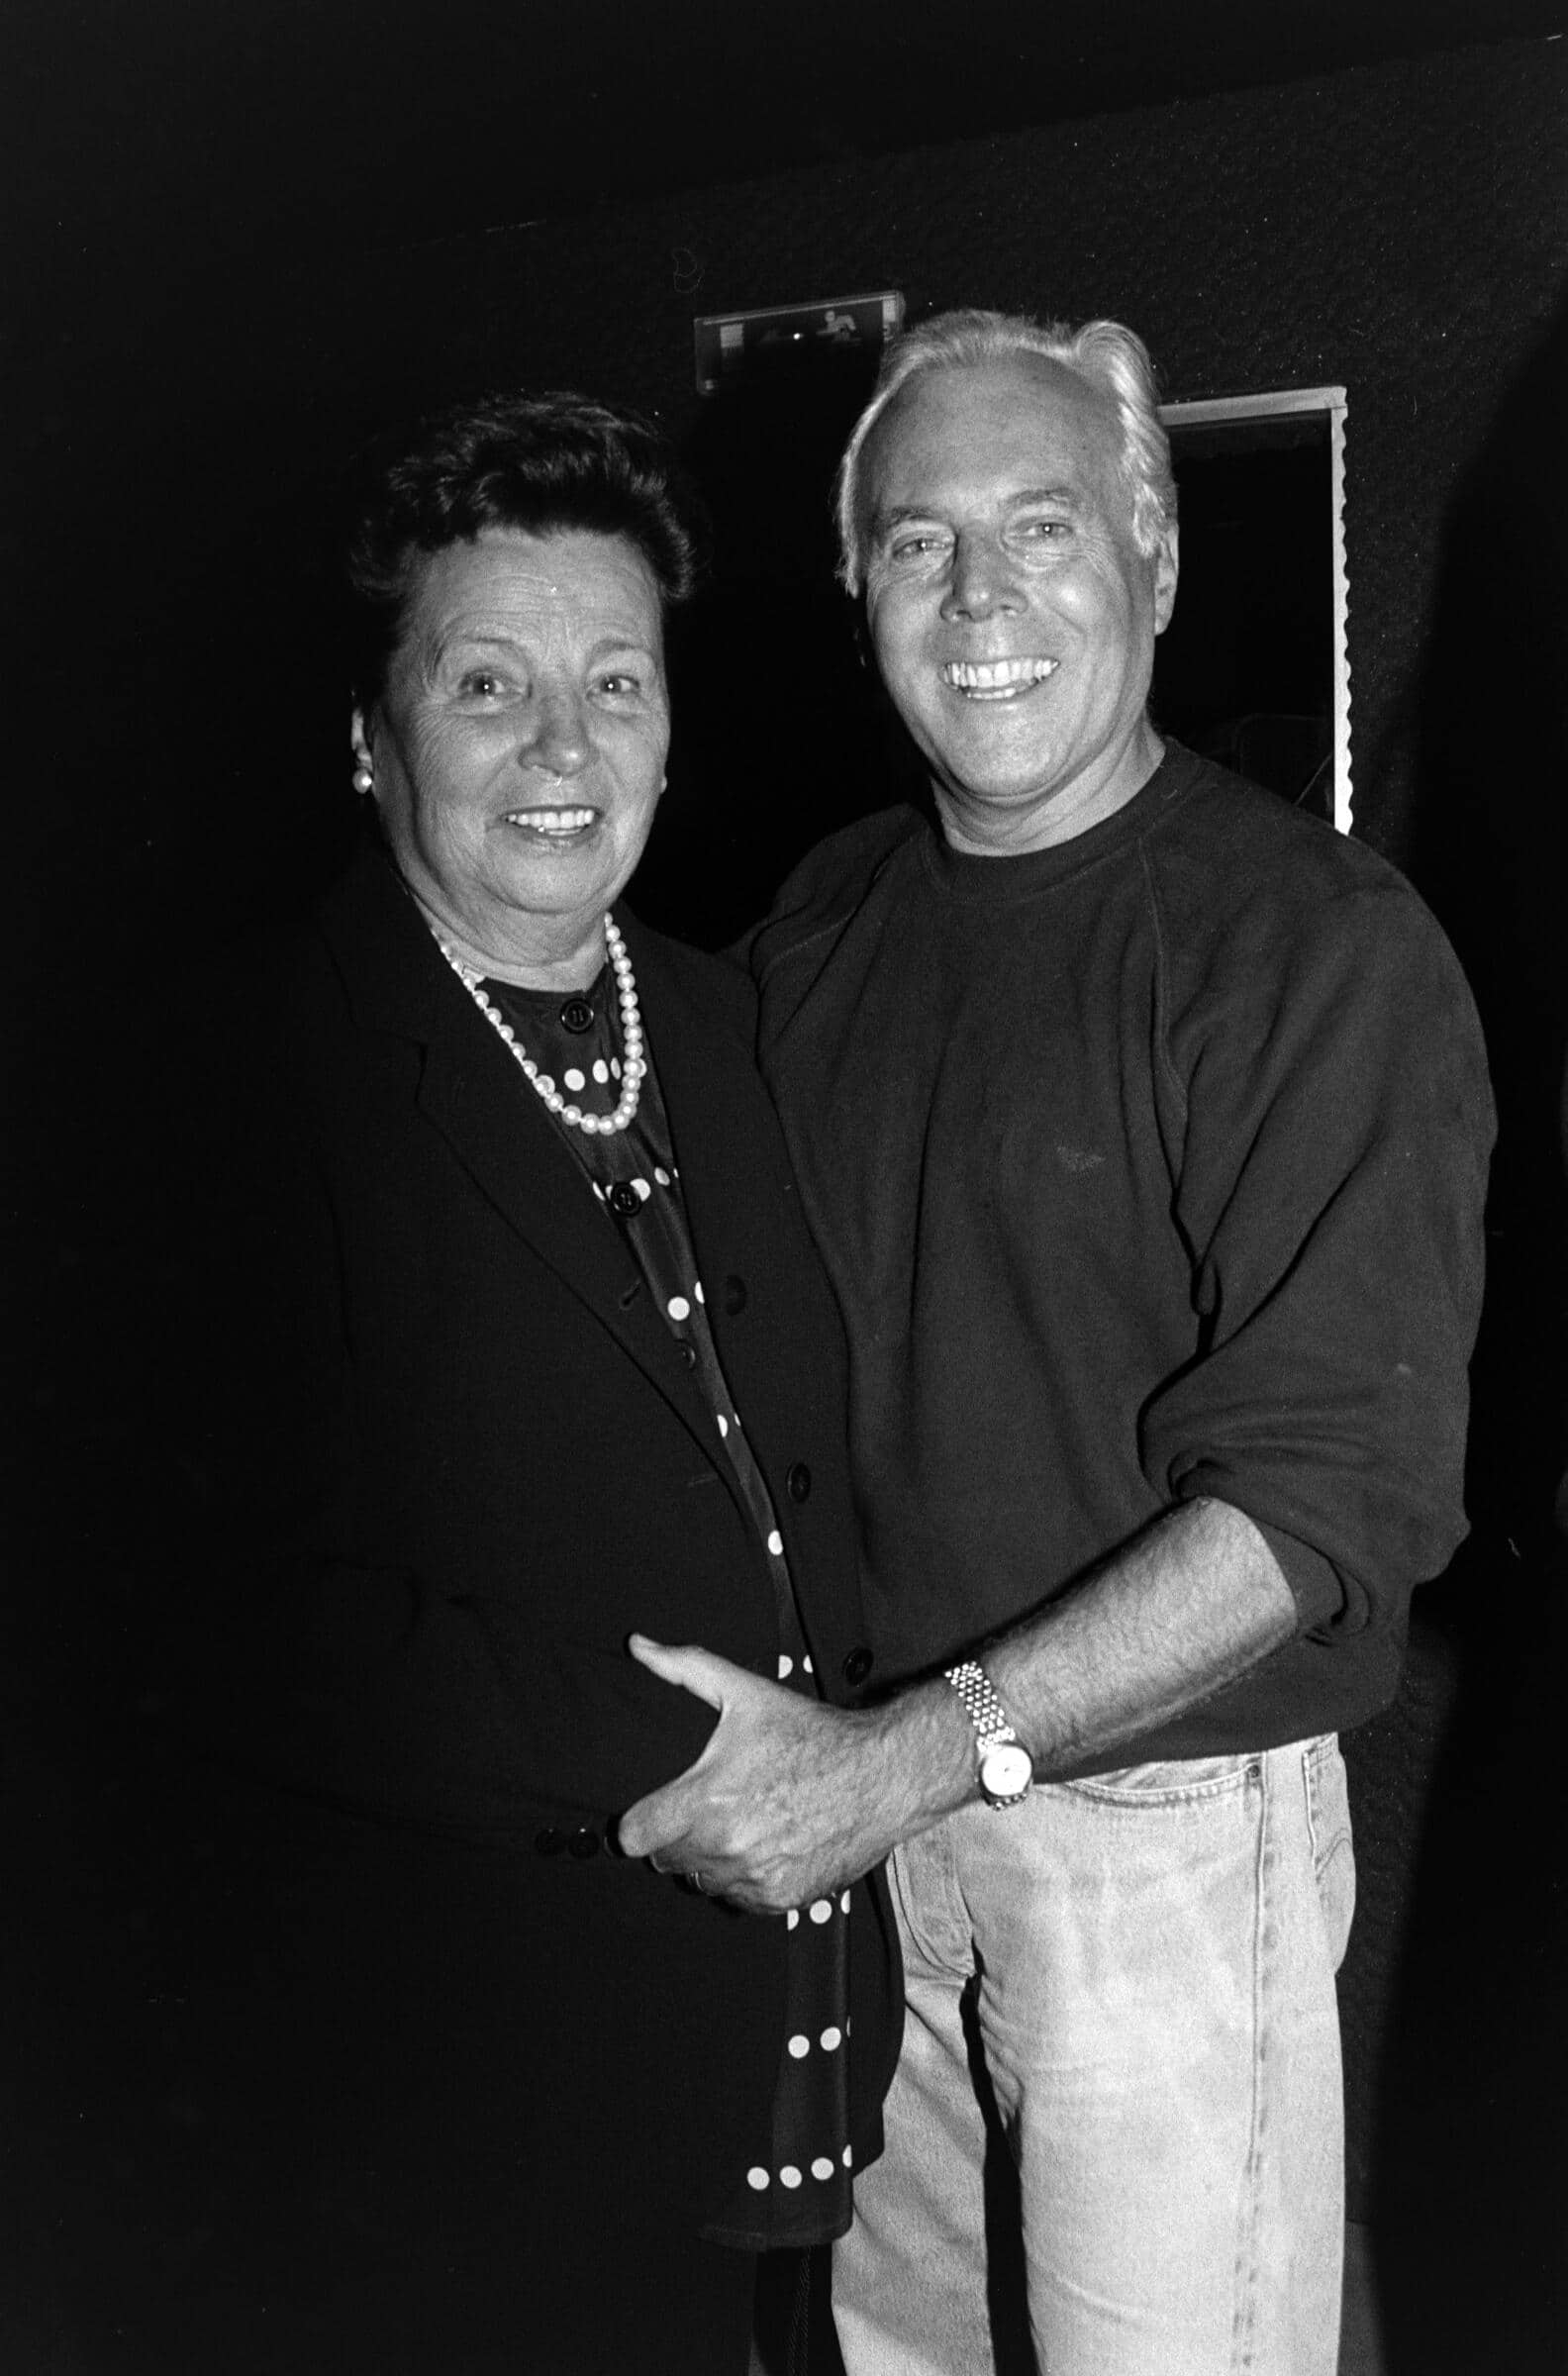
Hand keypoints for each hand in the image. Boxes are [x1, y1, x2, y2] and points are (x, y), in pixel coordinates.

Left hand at [617, 1636, 915, 1914]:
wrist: (882, 1775)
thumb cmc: (814, 1735)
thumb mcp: (745, 1692)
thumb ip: (684, 1668)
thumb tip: (639, 1647)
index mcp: (708, 1801)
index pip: (635, 1837)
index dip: (638, 1822)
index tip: (651, 1813)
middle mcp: (727, 1847)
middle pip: (666, 1862)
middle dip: (677, 1837)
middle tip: (705, 1809)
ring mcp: (755, 1878)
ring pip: (702, 1883)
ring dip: (710, 1861)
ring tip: (738, 1824)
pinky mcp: (780, 1899)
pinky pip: (739, 1900)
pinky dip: (744, 1879)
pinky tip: (764, 1844)